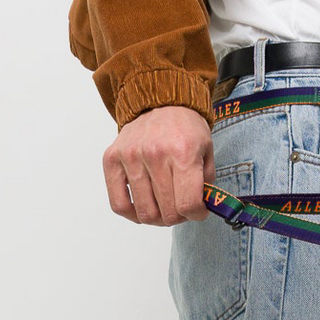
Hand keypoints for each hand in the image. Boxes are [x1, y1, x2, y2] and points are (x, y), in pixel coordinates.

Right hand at [103, 105, 214, 224]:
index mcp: (183, 152)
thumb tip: (200, 210)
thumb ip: (206, 184)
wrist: (161, 102)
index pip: (188, 204)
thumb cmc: (185, 129)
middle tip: (181, 208)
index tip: (198, 211)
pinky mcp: (112, 159)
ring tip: (164, 207)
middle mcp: (155, 154)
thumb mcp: (207, 151)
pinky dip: (132, 213)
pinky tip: (143, 208)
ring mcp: (131, 157)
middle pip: (167, 212)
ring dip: (158, 217)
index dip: (196, 215)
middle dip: (179, 217)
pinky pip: (118, 203)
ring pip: (144, 212)